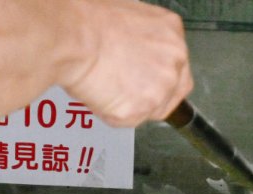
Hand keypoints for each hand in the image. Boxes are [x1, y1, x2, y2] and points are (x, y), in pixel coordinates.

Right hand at [61, 0, 192, 126]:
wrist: (73, 37)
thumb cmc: (89, 22)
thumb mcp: (129, 16)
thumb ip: (145, 40)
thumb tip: (138, 52)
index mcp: (171, 33)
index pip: (179, 66)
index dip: (161, 76)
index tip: (149, 80)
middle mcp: (174, 62)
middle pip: (173, 91)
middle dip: (152, 95)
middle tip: (128, 90)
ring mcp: (160, 89)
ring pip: (151, 110)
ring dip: (132, 105)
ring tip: (107, 86)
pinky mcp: (140, 111)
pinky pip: (128, 119)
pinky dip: (113, 113)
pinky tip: (100, 93)